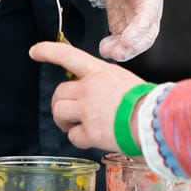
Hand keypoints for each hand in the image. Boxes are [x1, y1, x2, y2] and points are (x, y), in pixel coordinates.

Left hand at [30, 41, 144, 150]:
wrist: (156, 121)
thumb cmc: (148, 102)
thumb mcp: (125, 81)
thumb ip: (105, 85)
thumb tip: (99, 95)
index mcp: (100, 72)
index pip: (68, 55)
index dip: (48, 51)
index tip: (34, 51)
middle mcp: (89, 88)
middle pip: (59, 91)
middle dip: (60, 103)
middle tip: (69, 113)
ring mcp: (87, 109)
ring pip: (59, 112)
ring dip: (64, 121)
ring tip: (77, 126)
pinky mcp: (89, 131)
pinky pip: (72, 136)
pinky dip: (79, 139)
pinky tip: (93, 138)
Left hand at [89, 0, 163, 60]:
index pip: (147, 16)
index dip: (138, 30)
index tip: (127, 40)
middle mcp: (147, 11)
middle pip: (146, 36)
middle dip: (132, 47)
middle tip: (115, 54)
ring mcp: (136, 18)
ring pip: (136, 42)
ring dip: (123, 51)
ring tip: (106, 52)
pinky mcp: (125, 22)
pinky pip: (123, 40)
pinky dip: (116, 47)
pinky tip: (104, 48)